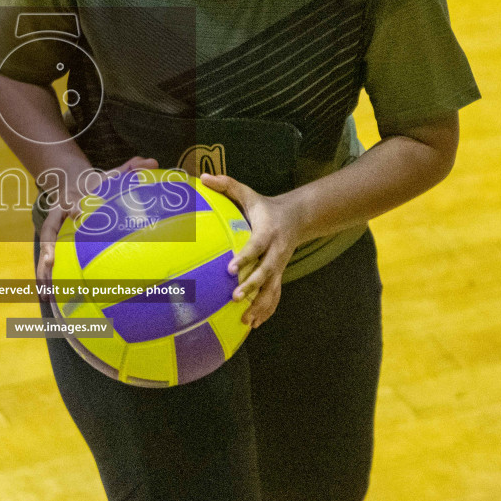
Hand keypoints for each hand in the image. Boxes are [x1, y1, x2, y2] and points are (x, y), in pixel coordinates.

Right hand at [36, 156, 158, 287]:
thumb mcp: (110, 174)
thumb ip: (129, 169)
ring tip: (46, 298)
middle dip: (46, 259)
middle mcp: (57, 223)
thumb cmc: (96, 184)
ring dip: (45, 277)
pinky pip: (56, 266)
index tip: (62, 237)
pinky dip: (54, 282)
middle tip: (47, 271)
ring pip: (47, 259)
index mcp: (65, 205)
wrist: (75, 186)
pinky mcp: (60, 249)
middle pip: (47, 242)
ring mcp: (56, 237)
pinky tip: (54, 301)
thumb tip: (151, 161)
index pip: (61, 214)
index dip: (63, 224)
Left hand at [199, 173, 299, 328]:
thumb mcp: (248, 193)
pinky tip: (254, 324)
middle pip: (266, 272)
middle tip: (236, 297)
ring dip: (261, 306)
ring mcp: (279, 267)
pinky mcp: (279, 275)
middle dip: (252, 286)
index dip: (244, 257)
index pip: (255, 247)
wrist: (297, 218)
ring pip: (272, 289)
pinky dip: (267, 310)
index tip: (229, 268)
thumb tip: (203, 177)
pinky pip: (275, 296)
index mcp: (267, 232)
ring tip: (246, 320)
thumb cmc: (264, 207)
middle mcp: (276, 252)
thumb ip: (227, 185)